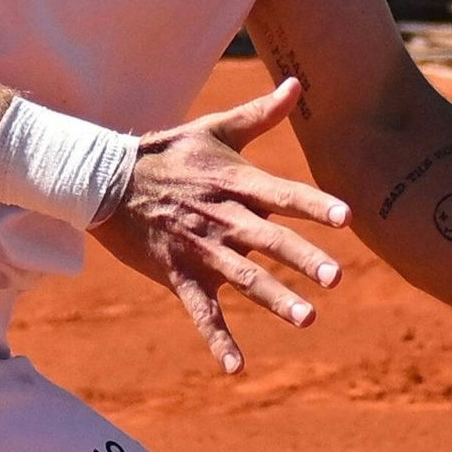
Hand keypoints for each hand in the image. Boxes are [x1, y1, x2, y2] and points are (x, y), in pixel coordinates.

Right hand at [91, 80, 349, 373]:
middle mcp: (223, 218)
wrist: (105, 180)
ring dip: (274, 299)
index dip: (314, 205)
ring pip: (243, 278)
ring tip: (308, 319)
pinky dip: (217, 340)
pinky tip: (236, 367)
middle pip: (269, 240)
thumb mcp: (215, 129)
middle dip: (302, 259)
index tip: (346, 218)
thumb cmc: (169, 153)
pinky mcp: (179, 275)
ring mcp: (200, 250)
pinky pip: (201, 312)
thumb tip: (300, 84)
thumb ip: (261, 114)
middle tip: (335, 278)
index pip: (283, 194)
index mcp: (236, 183)